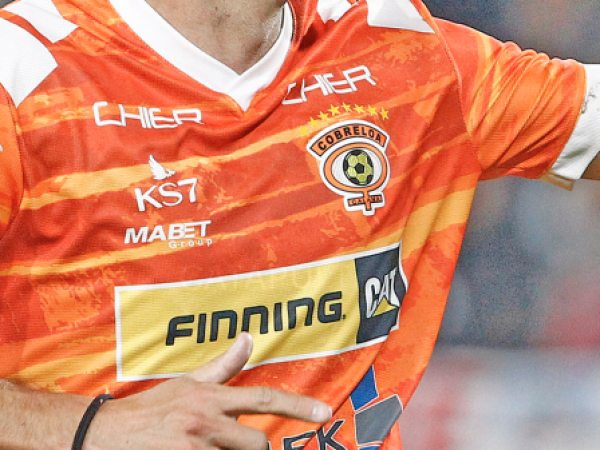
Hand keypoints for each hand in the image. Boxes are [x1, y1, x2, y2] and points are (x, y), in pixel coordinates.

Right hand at [84, 333, 331, 449]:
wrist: (103, 435)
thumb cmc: (150, 409)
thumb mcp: (186, 382)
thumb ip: (222, 365)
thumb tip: (249, 337)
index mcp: (209, 396)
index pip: (263, 397)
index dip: (298, 404)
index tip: (325, 412)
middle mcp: (205, 421)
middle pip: (258, 443)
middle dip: (253, 449)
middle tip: (229, 445)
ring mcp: (194, 448)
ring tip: (210, 446)